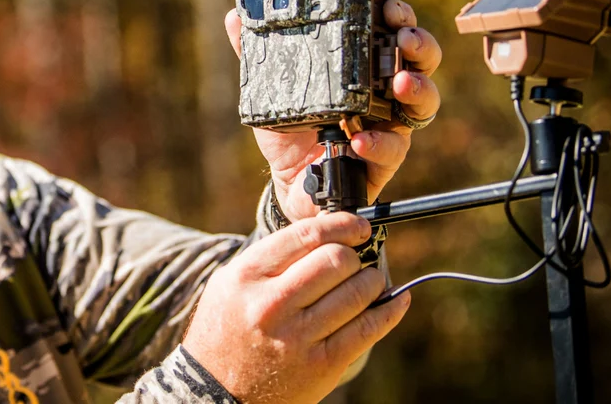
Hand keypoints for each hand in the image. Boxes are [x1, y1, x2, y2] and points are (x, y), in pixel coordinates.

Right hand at [183, 212, 410, 403]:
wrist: (213, 395)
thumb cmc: (228, 329)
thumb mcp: (233, 281)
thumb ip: (275, 255)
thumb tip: (331, 232)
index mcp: (249, 276)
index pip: (307, 234)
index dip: (342, 224)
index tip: (358, 226)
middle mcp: (271, 305)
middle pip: (336, 260)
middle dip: (356, 255)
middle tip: (357, 260)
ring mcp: (297, 338)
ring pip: (357, 291)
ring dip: (373, 280)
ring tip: (370, 281)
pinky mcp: (320, 367)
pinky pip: (367, 330)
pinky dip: (390, 310)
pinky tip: (396, 300)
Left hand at [225, 0, 441, 221]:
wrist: (287, 179)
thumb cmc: (290, 126)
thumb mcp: (273, 86)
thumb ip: (259, 52)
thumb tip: (235, 17)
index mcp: (365, 64)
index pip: (393, 30)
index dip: (399, 15)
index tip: (389, 6)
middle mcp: (385, 90)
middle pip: (421, 60)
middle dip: (420, 44)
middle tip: (404, 38)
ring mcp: (390, 124)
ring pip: (424, 102)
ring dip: (418, 89)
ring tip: (400, 83)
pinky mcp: (384, 159)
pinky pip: (393, 150)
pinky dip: (379, 142)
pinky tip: (359, 139)